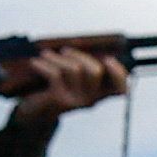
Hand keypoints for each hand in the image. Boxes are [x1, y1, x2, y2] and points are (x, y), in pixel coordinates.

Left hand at [0, 36, 127, 116]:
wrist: (36, 113)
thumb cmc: (57, 88)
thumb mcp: (72, 78)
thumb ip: (82, 64)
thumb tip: (79, 43)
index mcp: (100, 93)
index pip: (120, 88)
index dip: (119, 73)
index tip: (108, 59)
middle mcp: (92, 99)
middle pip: (96, 71)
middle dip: (80, 56)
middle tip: (65, 51)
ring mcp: (77, 101)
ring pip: (74, 69)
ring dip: (58, 58)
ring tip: (45, 54)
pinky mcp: (60, 100)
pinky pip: (55, 75)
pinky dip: (44, 65)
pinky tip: (35, 62)